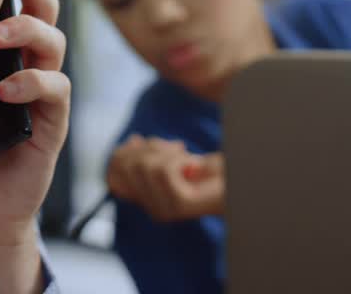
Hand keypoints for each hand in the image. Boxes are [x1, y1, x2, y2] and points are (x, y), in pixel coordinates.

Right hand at [106, 135, 225, 222]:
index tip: (142, 141)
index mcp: (145, 198)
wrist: (238, 180)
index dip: (123, 152)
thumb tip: (130, 141)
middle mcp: (151, 208)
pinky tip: (192, 165)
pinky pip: (162, 169)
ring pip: (143, 165)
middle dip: (149, 148)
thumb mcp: (169, 156)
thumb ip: (147, 153)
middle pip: (125, 165)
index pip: (112, 174)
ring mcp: (164, 209)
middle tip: (174, 149)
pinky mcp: (178, 205)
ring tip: (185, 157)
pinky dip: (178, 158)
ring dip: (166, 153)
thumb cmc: (208, 170)